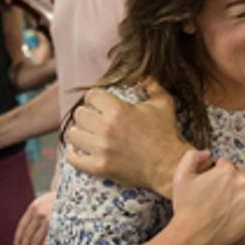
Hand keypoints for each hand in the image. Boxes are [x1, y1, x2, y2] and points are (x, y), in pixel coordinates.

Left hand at [14, 191, 54, 244]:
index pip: (22, 225)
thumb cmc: (59, 201)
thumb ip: (35, 213)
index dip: (19, 237)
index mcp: (34, 207)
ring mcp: (50, 221)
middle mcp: (41, 214)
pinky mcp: (59, 228)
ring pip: (36, 241)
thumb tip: (24, 233)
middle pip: (28, 235)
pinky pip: (48, 243)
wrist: (75, 196)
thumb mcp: (43, 202)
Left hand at [65, 81, 188, 197]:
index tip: (99, 103)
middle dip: (87, 115)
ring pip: (73, 134)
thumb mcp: (164, 103)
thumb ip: (151, 85)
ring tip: (88, 135)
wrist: (171, 166)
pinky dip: (75, 154)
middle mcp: (106, 128)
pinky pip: (73, 159)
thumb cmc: (167, 134)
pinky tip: (82, 151)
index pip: (91, 95)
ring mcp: (101, 149)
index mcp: (118, 109)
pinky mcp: (100, 167)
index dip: (95, 98)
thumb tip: (141, 77)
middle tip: (95, 120)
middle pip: (79, 114)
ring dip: (80, 133)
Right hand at [170, 150, 244, 244]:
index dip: (216, 174)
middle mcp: (241, 180)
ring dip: (244, 188)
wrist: (193, 237)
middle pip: (238, 174)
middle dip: (230, 181)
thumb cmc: (186, 208)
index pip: (225, 164)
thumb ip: (192, 156)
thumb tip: (208, 153)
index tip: (212, 185)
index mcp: (225, 170)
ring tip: (231, 202)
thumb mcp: (181, 176)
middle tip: (219, 197)